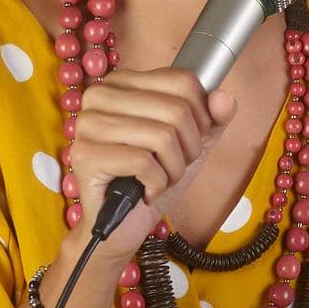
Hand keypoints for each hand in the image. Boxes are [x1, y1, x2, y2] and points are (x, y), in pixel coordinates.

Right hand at [63, 66, 238, 262]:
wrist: (122, 226)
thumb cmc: (152, 179)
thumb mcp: (191, 144)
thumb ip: (213, 118)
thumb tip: (224, 98)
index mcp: (123, 82)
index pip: (183, 80)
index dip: (200, 117)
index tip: (187, 141)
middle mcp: (100, 95)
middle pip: (176, 110)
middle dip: (187, 149)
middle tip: (172, 167)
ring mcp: (88, 124)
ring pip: (162, 136)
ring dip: (173, 169)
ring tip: (159, 179)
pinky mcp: (84, 155)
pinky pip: (143, 162)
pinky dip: (156, 184)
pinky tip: (145, 191)